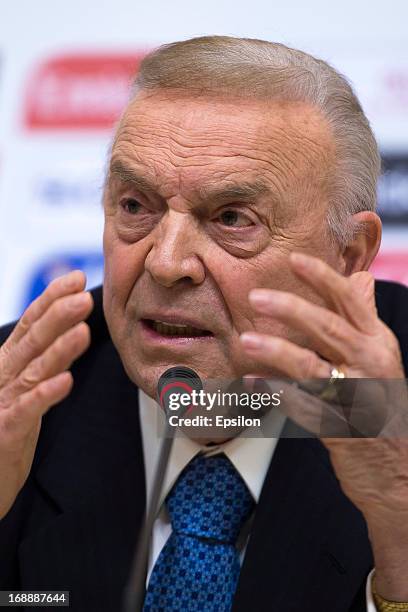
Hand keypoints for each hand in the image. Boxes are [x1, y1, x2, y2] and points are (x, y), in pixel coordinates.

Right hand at [0, 271, 92, 519]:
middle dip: (58, 315)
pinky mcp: (6, 430)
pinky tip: (65, 381)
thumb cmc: (3, 432)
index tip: (75, 279)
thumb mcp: (25, 390)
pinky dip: (46, 394)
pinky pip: (28, 409)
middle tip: (83, 296)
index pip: (31, 324)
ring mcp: (3, 402)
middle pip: (33, 340)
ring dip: (59, 349)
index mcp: (9, 365)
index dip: (51, 299)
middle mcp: (4, 377)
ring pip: (33, 370)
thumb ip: (43, 363)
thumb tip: (69, 332)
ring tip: (81, 330)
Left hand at [240, 252, 407, 599]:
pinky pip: (304, 408)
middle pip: (328, 329)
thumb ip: (365, 318)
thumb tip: (361, 278)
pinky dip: (277, 394)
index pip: (350, 301)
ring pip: (313, 368)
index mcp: (378, 342)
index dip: (322, 277)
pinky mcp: (342, 430)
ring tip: (247, 342)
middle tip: (257, 298)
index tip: (295, 259)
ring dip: (277, 353)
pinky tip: (253, 383)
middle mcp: (371, 365)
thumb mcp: (381, 356)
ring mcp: (358, 398)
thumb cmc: (383, 404)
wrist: (398, 468)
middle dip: (291, 309)